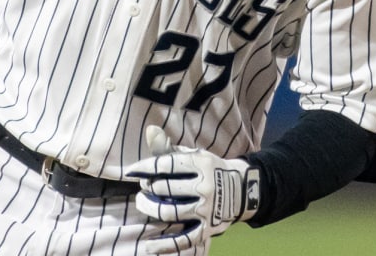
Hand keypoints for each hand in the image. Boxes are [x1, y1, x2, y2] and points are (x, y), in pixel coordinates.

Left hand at [125, 126, 260, 253]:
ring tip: (141, 202)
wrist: (243, 190)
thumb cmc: (210, 170)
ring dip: (149, 208)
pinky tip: (149, 245)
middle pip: (165, 188)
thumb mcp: (195, 155)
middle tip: (143, 186)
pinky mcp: (207, 229)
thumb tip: (150, 130)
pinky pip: (184, 240)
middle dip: (148, 187)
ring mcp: (206, 209)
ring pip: (169, 212)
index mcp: (201, 164)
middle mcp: (205, 186)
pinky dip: (165, 245)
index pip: (166, 164)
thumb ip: (170, 148)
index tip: (132, 171)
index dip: (145, 168)